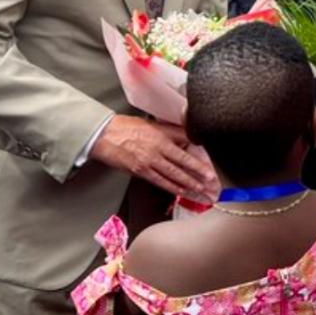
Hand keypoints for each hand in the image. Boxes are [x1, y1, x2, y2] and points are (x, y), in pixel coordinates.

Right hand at [90, 115, 219, 201]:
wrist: (105, 135)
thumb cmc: (127, 127)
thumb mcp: (153, 124)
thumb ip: (171, 131)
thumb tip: (189, 135)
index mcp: (162, 136)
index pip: (185, 150)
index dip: (198, 162)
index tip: (209, 169)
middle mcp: (157, 150)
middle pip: (181, 165)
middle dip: (197, 175)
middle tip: (210, 183)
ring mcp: (148, 162)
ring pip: (172, 175)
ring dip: (187, 183)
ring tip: (199, 189)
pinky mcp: (140, 171)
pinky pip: (159, 181)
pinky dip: (171, 187)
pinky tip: (180, 190)